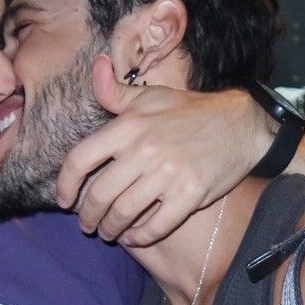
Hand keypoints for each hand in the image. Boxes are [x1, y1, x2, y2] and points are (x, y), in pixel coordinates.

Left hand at [53, 57, 270, 244]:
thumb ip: (115, 92)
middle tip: (88, 225)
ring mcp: (168, 174)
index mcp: (129, 126)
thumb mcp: (150, 95)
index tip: (64, 200)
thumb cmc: (189, 111)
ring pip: (124, 213)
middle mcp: (144, 150)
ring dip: (111, 229)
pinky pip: (156, 226)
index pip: (81, 158)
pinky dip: (140, 237)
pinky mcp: (190, 195)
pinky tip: (135, 238)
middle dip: (88, 216)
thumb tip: (96, 66)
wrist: (239, 124)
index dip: (66, 184)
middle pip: (99, 194)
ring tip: (109, 232)